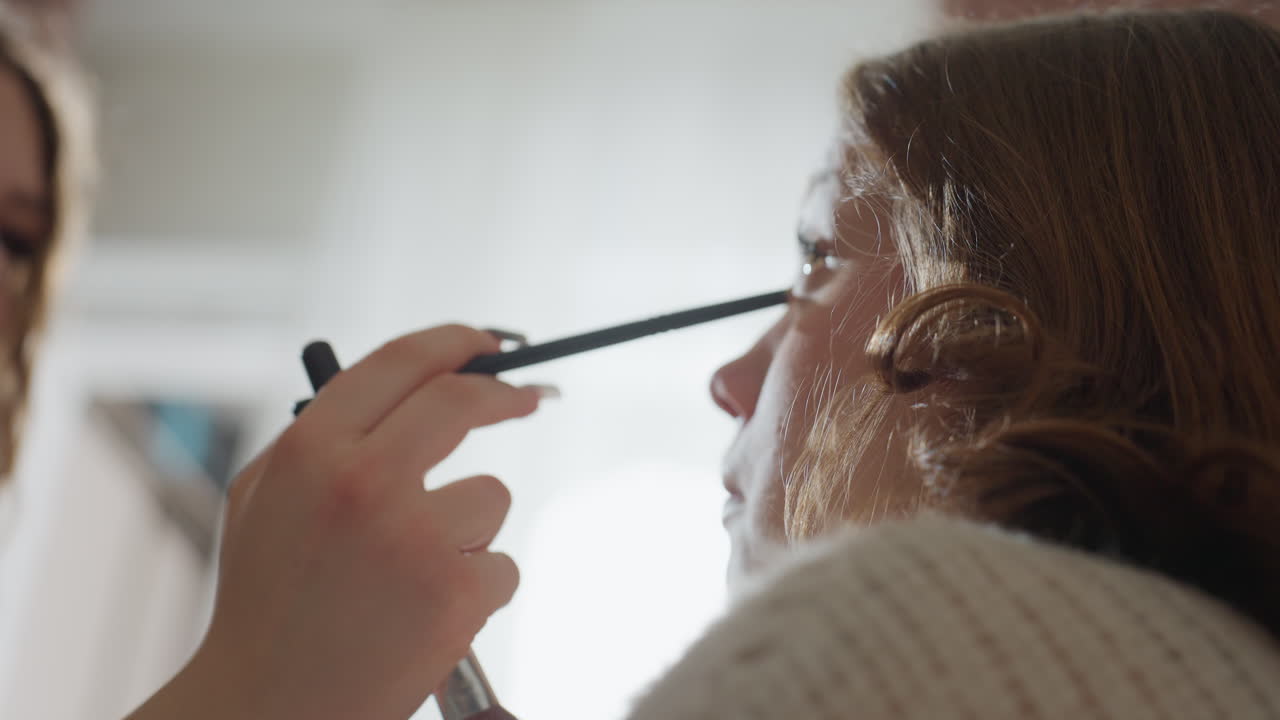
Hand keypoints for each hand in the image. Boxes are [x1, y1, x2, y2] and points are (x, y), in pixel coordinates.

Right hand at [130, 325, 542, 719]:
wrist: (270, 708)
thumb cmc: (270, 603)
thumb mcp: (264, 499)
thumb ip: (326, 437)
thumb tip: (409, 386)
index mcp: (311, 451)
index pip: (400, 362)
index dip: (452, 342)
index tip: (484, 343)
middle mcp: (363, 482)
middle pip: (462, 401)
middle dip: (505, 394)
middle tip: (527, 397)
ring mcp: (414, 538)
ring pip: (492, 496)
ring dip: (471, 530)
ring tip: (413, 578)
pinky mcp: (456, 592)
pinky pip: (501, 565)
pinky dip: (476, 589)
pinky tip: (426, 619)